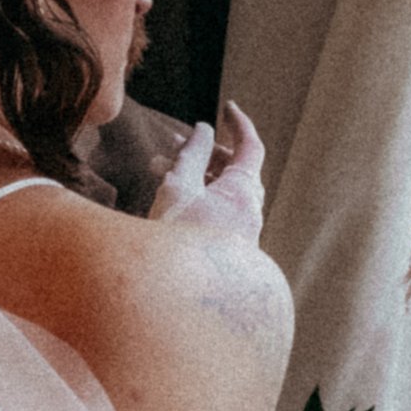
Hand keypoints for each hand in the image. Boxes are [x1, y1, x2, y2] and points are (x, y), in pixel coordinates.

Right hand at [149, 101, 266, 248]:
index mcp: (242, 191)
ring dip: (197, 178)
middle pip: (236, 170)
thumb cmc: (178, 242)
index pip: (250, 146)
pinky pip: (221, 214)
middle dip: (206, 153)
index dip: (239, 124)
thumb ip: (191, 155)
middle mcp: (250, 211)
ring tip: (160, 173)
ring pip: (225, 193)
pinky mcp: (232, 252)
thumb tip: (203, 130)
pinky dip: (201, 200)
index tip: (227, 108)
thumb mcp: (177, 188)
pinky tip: (173, 204)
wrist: (183, 301)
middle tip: (177, 146)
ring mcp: (244, 233)